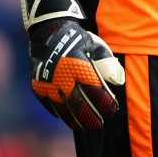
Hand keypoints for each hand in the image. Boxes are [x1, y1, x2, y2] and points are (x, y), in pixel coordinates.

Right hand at [22, 0, 124, 129]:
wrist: (48, 30)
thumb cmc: (77, 39)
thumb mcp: (96, 46)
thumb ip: (108, 64)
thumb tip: (119, 81)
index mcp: (80, 66)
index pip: (97, 93)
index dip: (106, 104)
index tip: (113, 108)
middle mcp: (63, 77)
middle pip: (80, 106)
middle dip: (91, 118)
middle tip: (100, 123)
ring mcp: (49, 84)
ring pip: (64, 110)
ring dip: (76, 120)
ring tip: (85, 125)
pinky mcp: (39, 87)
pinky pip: (50, 106)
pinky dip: (61, 114)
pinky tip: (69, 117)